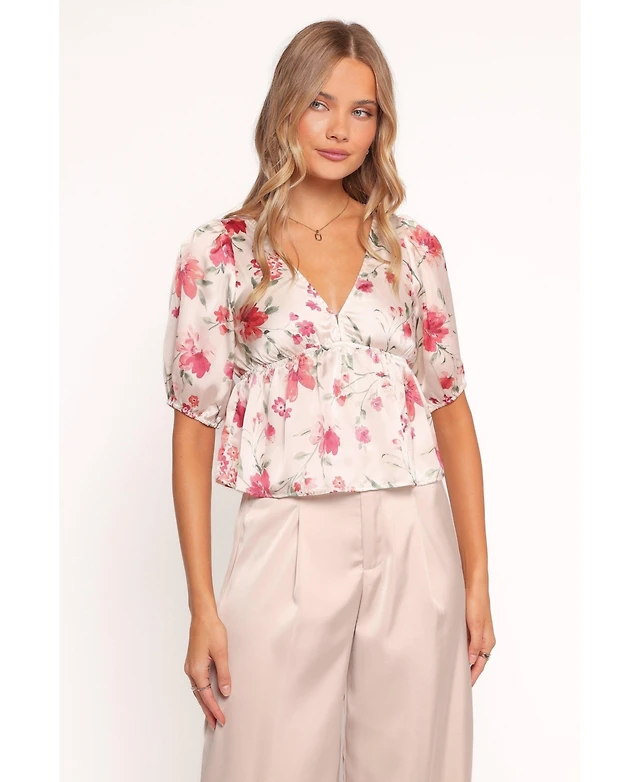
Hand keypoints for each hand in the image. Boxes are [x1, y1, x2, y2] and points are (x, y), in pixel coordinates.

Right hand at [184, 609, 232, 729]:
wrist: (202, 616)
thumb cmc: (212, 631)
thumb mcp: (222, 652)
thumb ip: (223, 673)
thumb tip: (225, 692)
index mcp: (197, 670)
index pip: (206, 697)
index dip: (215, 710)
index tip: (222, 721)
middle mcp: (191, 671)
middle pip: (199, 697)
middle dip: (208, 711)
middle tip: (216, 726)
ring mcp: (190, 666)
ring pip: (198, 690)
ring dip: (205, 703)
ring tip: (213, 714)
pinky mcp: (193, 662)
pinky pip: (198, 682)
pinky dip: (203, 692)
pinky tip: (209, 695)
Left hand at [465, 584, 495, 685]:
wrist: (474, 584)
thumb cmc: (476, 602)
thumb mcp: (475, 624)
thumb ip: (474, 644)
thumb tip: (471, 661)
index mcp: (488, 640)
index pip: (480, 664)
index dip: (473, 676)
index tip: (466, 688)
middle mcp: (484, 638)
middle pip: (477, 660)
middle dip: (469, 672)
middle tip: (458, 683)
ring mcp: (478, 632)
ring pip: (472, 652)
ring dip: (465, 661)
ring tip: (455, 671)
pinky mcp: (471, 626)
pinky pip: (467, 643)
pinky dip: (462, 650)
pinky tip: (453, 652)